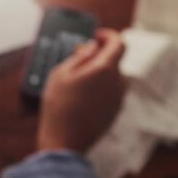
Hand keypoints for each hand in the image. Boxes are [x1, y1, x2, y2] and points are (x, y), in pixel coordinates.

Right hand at [37, 28, 126, 152]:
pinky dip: (100, 87)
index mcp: (105, 69)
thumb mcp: (61, 73)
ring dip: (99, 73)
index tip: (96, 37)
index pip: (119, 43)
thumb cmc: (59, 106)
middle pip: (114, 60)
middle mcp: (117, 83)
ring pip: (113, 77)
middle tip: (79, 59)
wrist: (65, 141)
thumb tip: (92, 48)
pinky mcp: (115, 111)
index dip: (108, 36)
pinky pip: (111, 91)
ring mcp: (118, 98)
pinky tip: (81, 97)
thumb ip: (79, 57)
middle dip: (99, 56)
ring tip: (77, 80)